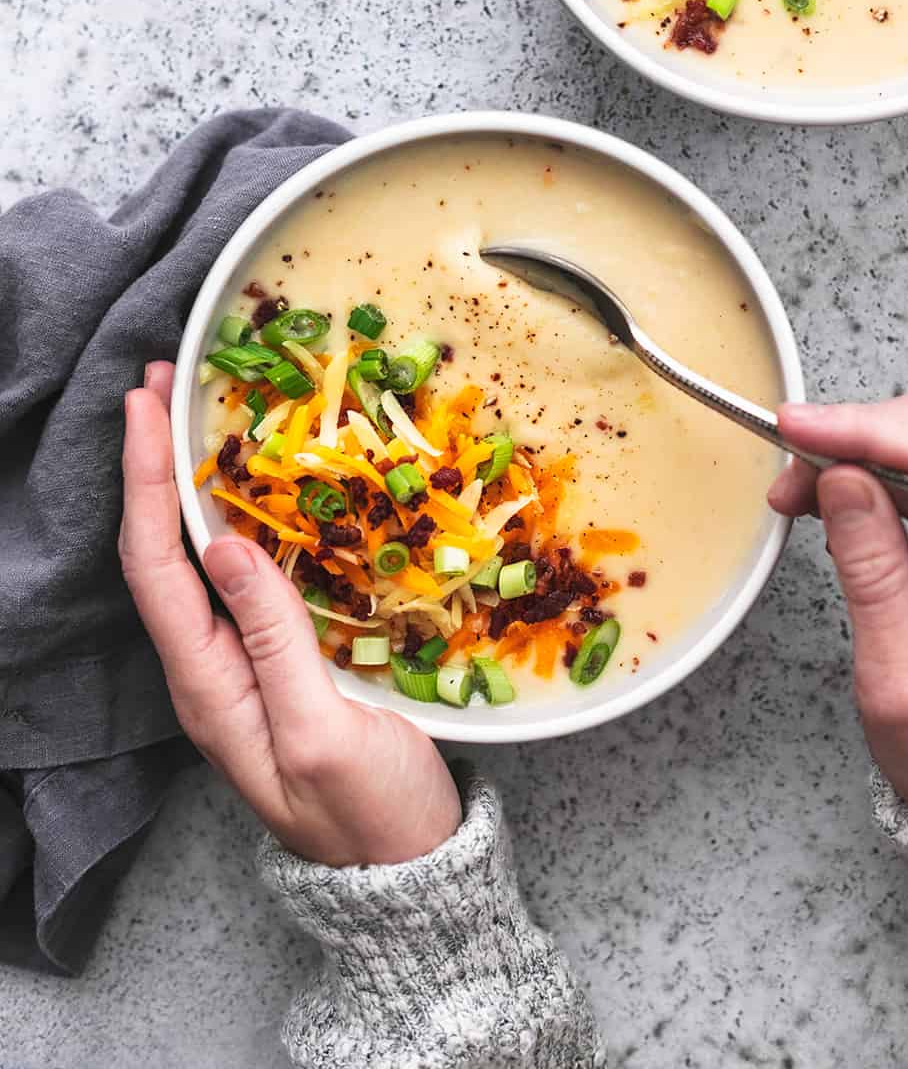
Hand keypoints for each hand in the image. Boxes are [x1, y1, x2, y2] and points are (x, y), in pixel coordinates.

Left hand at [119, 362, 461, 864]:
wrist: (408, 879)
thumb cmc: (369, 817)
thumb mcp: (322, 733)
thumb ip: (275, 641)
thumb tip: (228, 547)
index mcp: (208, 687)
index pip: (154, 565)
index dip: (146, 480)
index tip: (145, 405)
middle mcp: (211, 670)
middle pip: (164, 551)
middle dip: (156, 463)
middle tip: (165, 383)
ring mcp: (245, 666)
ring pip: (202, 558)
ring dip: (194, 482)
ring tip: (202, 413)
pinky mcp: (284, 663)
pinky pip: (248, 575)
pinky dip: (246, 515)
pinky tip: (265, 486)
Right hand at [770, 387, 907, 822]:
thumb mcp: (901, 683)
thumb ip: (873, 574)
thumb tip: (844, 481)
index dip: (867, 430)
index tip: (799, 430)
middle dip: (861, 434)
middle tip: (792, 474)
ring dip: (872, 445)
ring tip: (809, 489)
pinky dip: (889, 467)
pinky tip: (846, 496)